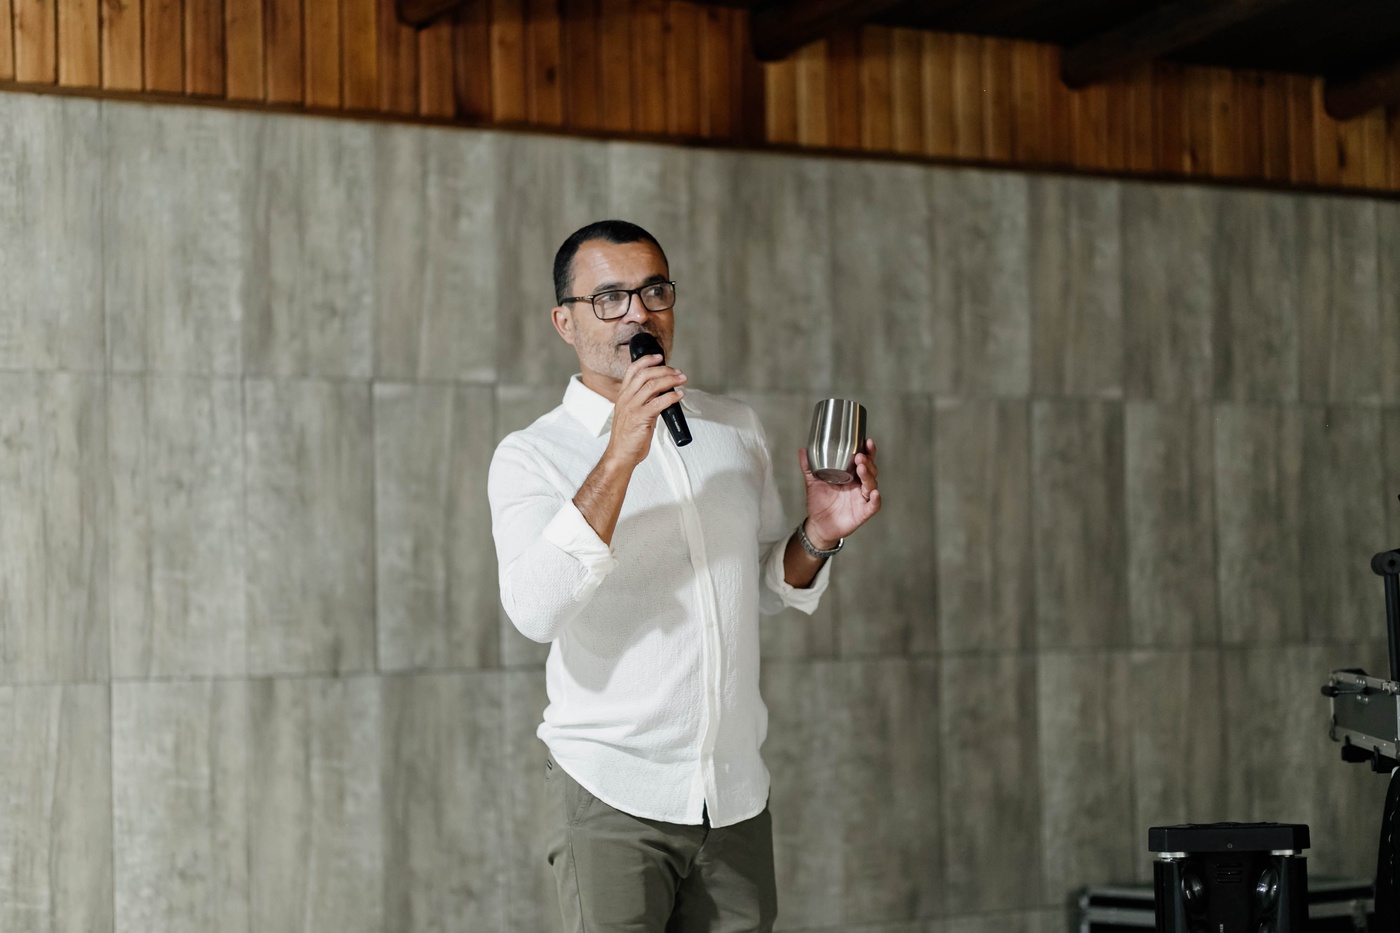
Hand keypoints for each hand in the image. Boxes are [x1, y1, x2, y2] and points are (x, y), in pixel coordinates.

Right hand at [604, 354, 686, 468]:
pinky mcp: (640, 418)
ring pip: (653, 385)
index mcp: (623, 395)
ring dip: (671, 380)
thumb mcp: (632, 413)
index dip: (647, 360)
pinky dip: (672, 396)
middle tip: (678, 372)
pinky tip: (679, 395)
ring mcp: (632, 408)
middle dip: (664, 370)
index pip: (632, 370)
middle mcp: (626, 399)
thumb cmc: (628, 437)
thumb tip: (662, 393)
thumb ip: (644, 401)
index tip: (659, 357)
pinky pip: (659, 402)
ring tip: (682, 380)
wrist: (621, 455)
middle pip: (645, 374)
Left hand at [800, 439, 880, 547]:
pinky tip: (874, 493)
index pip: (863, 461)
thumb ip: (809, 467)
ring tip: (862, 468)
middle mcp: (859, 485)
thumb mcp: (813, 482)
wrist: (818, 524)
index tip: (866, 441)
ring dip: (869, 476)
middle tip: (860, 456)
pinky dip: (875, 500)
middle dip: (867, 462)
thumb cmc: (819, 502)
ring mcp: (862, 499)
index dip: (867, 451)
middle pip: (870, 470)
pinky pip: (873, 506)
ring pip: (871, 485)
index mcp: (850, 475)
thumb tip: (803, 450)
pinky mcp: (863, 513)